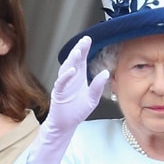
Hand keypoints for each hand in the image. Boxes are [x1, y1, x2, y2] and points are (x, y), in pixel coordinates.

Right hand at [25, 37, 108, 163]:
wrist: (66, 124)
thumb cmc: (78, 111)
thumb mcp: (93, 98)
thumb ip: (98, 86)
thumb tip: (105, 72)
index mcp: (79, 78)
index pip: (82, 60)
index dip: (84, 49)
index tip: (88, 39)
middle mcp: (70, 79)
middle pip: (73, 61)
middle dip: (78, 50)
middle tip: (84, 41)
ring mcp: (63, 85)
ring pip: (66, 69)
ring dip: (71, 61)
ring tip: (78, 52)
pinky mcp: (58, 94)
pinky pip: (61, 83)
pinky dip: (66, 77)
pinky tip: (72, 71)